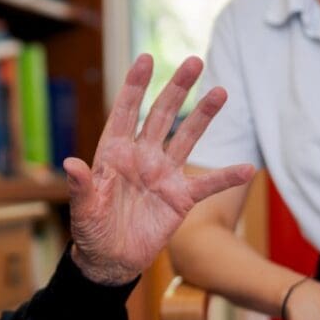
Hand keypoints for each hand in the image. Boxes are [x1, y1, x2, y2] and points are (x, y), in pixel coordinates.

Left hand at [66, 55, 254, 285]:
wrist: (111, 260)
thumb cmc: (92, 231)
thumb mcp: (83, 210)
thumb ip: (81, 187)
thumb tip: (71, 163)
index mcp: (114, 153)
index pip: (126, 112)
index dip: (135, 86)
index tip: (146, 59)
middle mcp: (142, 156)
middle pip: (162, 115)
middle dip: (177, 89)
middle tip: (194, 62)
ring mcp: (163, 174)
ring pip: (187, 138)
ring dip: (203, 116)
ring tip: (221, 92)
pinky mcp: (181, 197)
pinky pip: (207, 184)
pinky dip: (226, 177)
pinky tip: (248, 168)